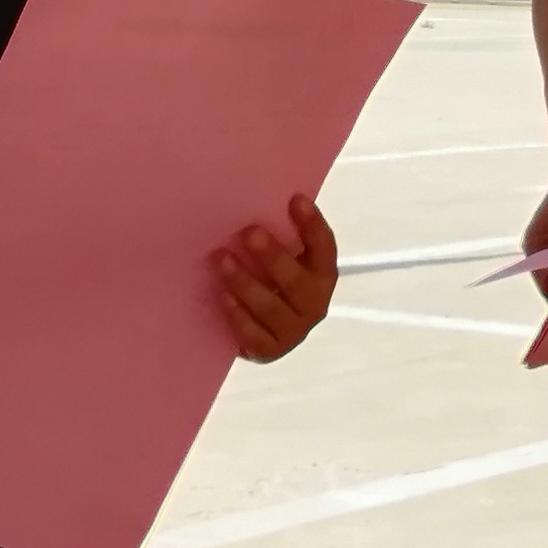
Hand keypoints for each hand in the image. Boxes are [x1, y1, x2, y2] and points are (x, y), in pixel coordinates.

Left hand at [218, 195, 339, 363]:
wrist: (258, 331)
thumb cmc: (267, 281)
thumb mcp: (278, 256)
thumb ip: (277, 234)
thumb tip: (252, 196)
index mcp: (322, 275)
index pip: (324, 248)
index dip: (312, 225)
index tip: (295, 200)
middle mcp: (315, 304)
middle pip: (297, 281)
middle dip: (274, 256)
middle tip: (250, 232)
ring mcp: (294, 331)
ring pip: (272, 308)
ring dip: (246, 282)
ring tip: (222, 259)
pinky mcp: (271, 351)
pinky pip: (255, 335)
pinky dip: (238, 315)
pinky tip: (223, 296)